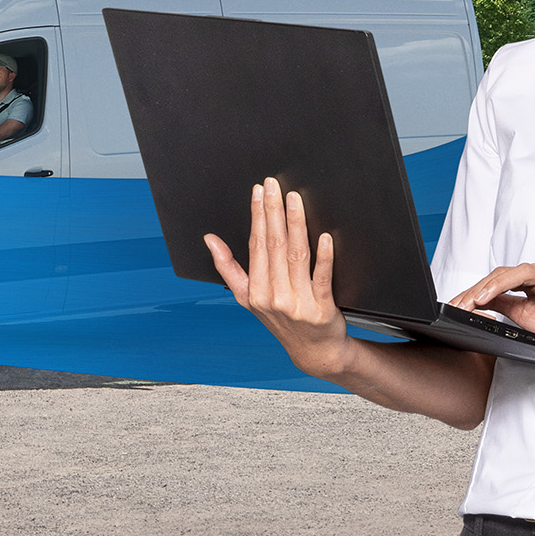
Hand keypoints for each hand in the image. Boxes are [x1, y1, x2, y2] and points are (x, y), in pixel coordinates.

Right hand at [204, 179, 350, 377]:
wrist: (313, 351)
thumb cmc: (281, 320)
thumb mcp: (248, 298)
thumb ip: (228, 267)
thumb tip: (209, 239)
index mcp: (254, 291)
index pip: (256, 245)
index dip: (257, 216)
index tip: (258, 191)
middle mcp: (273, 297)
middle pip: (274, 246)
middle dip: (273, 211)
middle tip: (274, 185)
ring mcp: (298, 303)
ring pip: (296, 255)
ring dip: (295, 224)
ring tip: (295, 199)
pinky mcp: (322, 308)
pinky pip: (322, 277)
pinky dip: (324, 257)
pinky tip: (325, 236)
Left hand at [451, 263, 534, 361]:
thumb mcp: (523, 318)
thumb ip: (502, 306)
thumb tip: (474, 304)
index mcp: (524, 286)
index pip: (492, 283)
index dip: (471, 294)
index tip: (453, 307)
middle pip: (502, 276)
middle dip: (478, 291)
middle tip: (460, 306)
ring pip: (524, 273)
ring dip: (501, 283)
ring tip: (483, 296)